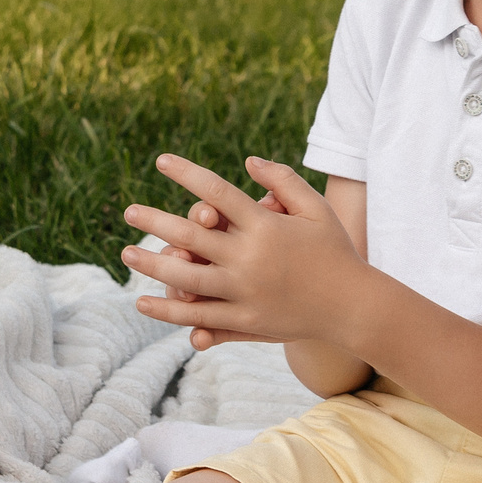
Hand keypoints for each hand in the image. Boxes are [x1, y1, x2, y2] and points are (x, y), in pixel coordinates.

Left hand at [120, 154, 368, 348]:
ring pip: (186, 278)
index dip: (186, 173)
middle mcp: (251, 257)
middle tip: (129, 212)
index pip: (216, 191)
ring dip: (152, 265)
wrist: (355, 306)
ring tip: (127, 254)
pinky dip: (168, 311)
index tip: (161, 161)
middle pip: (191, 235)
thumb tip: (247, 161)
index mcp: (265, 225)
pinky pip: (198, 316)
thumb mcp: (316, 208)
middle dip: (155, 221)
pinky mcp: (246, 321)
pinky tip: (142, 302)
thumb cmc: (335, 251)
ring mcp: (246, 292)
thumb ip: (283, 181)